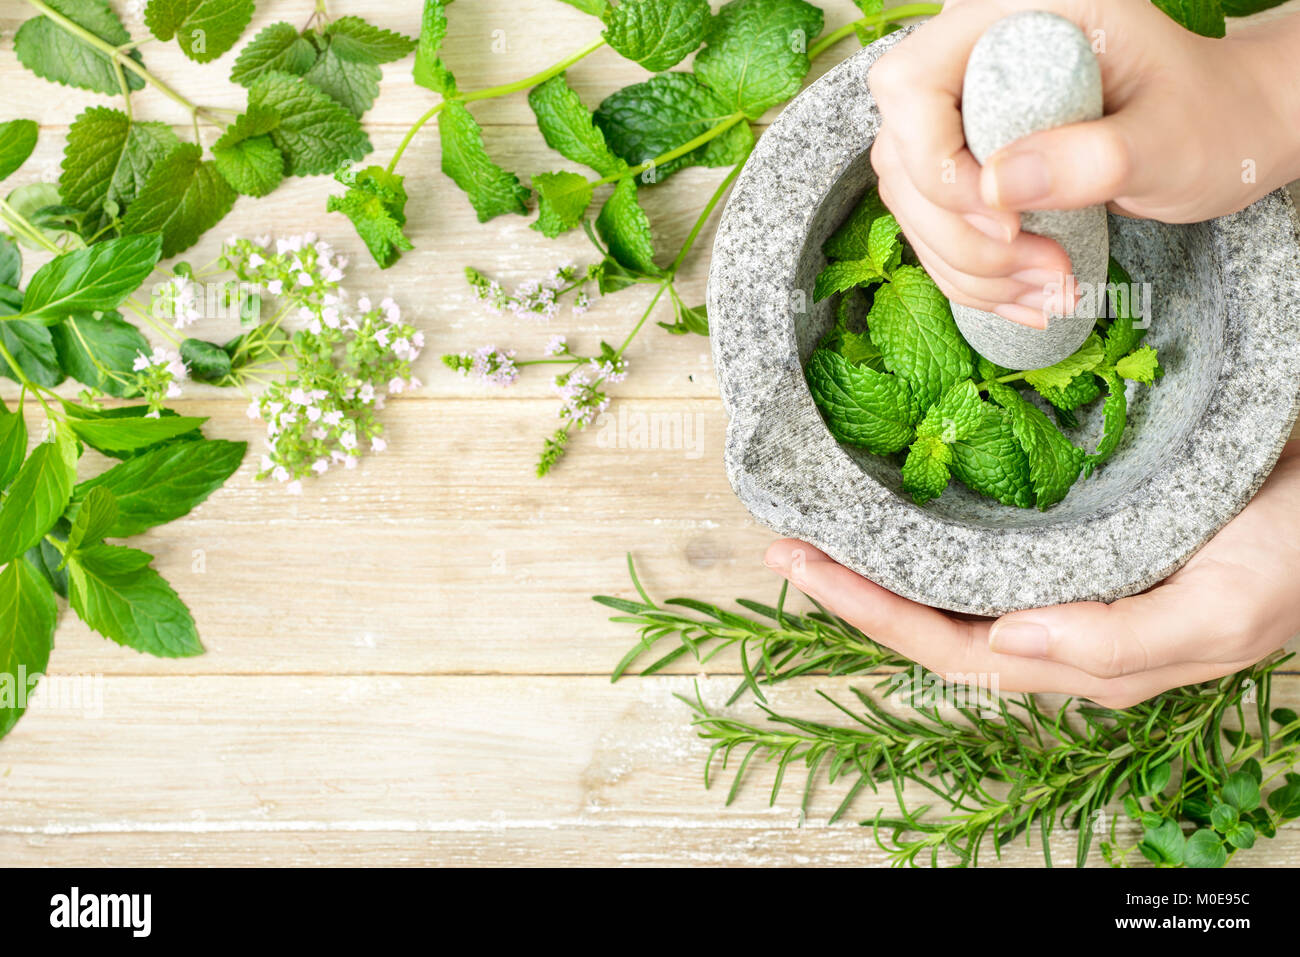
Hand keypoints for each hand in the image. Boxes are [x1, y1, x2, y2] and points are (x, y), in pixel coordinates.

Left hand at [762, 440, 1299, 708]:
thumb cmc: (1293, 560)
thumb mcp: (1220, 611)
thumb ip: (1115, 645)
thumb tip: (1006, 646)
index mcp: (1078, 658)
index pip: (949, 650)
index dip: (870, 614)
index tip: (803, 566)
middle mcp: (1058, 631)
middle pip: (934, 622)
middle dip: (855, 589)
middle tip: (785, 542)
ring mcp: (1063, 587)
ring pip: (952, 587)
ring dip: (883, 562)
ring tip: (820, 526)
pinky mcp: (1075, 541)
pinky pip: (983, 546)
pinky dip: (930, 527)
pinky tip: (900, 501)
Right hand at [867, 0, 1299, 326]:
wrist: (1225, 131)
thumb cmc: (1210, 116)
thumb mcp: (1167, 138)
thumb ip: (1089, 157)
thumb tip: (995, 188)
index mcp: (1019, 19)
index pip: (911, 85)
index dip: (935, 162)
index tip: (1003, 216)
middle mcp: (976, 61)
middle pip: (902, 157)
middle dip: (960, 235)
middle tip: (1038, 265)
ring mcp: (964, 117)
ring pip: (913, 204)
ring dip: (969, 266)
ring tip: (1050, 289)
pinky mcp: (969, 165)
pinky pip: (937, 231)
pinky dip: (975, 277)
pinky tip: (1028, 294)